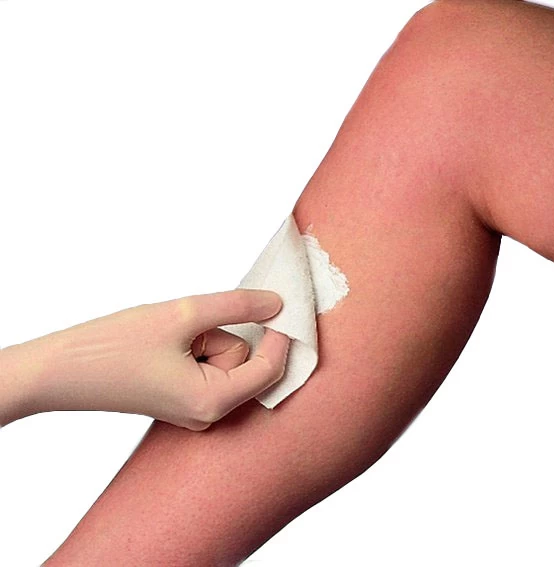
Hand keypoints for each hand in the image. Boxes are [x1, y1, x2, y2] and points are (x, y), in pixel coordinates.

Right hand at [5, 290, 288, 430]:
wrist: (61, 370)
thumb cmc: (114, 347)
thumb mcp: (183, 315)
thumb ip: (237, 306)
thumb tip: (278, 304)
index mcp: (211, 403)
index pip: (270, 369)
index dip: (280, 335)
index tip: (276, 305)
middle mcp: (207, 415)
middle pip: (244, 361)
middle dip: (221, 335)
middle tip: (184, 331)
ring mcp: (194, 410)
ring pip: (225, 360)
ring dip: (205, 339)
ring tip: (168, 341)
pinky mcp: (181, 400)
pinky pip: (208, 366)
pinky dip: (197, 347)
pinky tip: (167, 347)